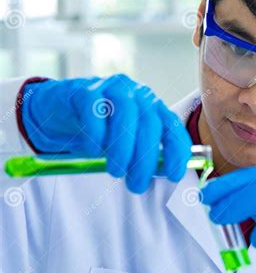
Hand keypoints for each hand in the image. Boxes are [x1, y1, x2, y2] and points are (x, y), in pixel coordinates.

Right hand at [21, 74, 191, 192]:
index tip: (173, 175)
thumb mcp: (127, 143)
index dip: (177, 152)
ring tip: (115, 172)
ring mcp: (111, 88)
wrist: (60, 110)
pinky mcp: (85, 90)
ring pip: (125, 115)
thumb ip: (145, 154)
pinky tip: (92, 152)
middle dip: (145, 160)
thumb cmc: (101, 131)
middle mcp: (137, 94)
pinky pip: (94, 111)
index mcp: (152, 107)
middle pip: (150, 125)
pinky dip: (95, 136)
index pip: (173, 127)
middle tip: (136, 184)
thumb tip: (161, 174)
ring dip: (122, 150)